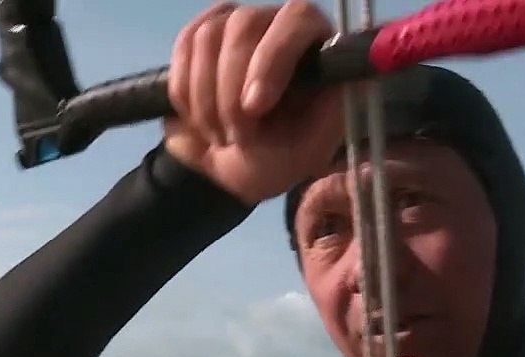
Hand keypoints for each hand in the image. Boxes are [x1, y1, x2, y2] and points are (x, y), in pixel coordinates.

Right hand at [164, 0, 344, 205]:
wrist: (229, 169)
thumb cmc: (277, 158)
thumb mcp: (309, 151)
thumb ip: (328, 119)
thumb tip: (341, 81)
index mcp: (314, 43)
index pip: (297, 19)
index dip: (271, 59)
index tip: (254, 107)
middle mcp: (275, 23)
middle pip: (244, 25)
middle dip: (231, 92)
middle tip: (237, 138)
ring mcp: (233, 24)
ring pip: (208, 38)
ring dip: (205, 98)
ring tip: (220, 135)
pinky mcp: (198, 35)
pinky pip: (183, 48)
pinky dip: (184, 91)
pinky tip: (197, 118)